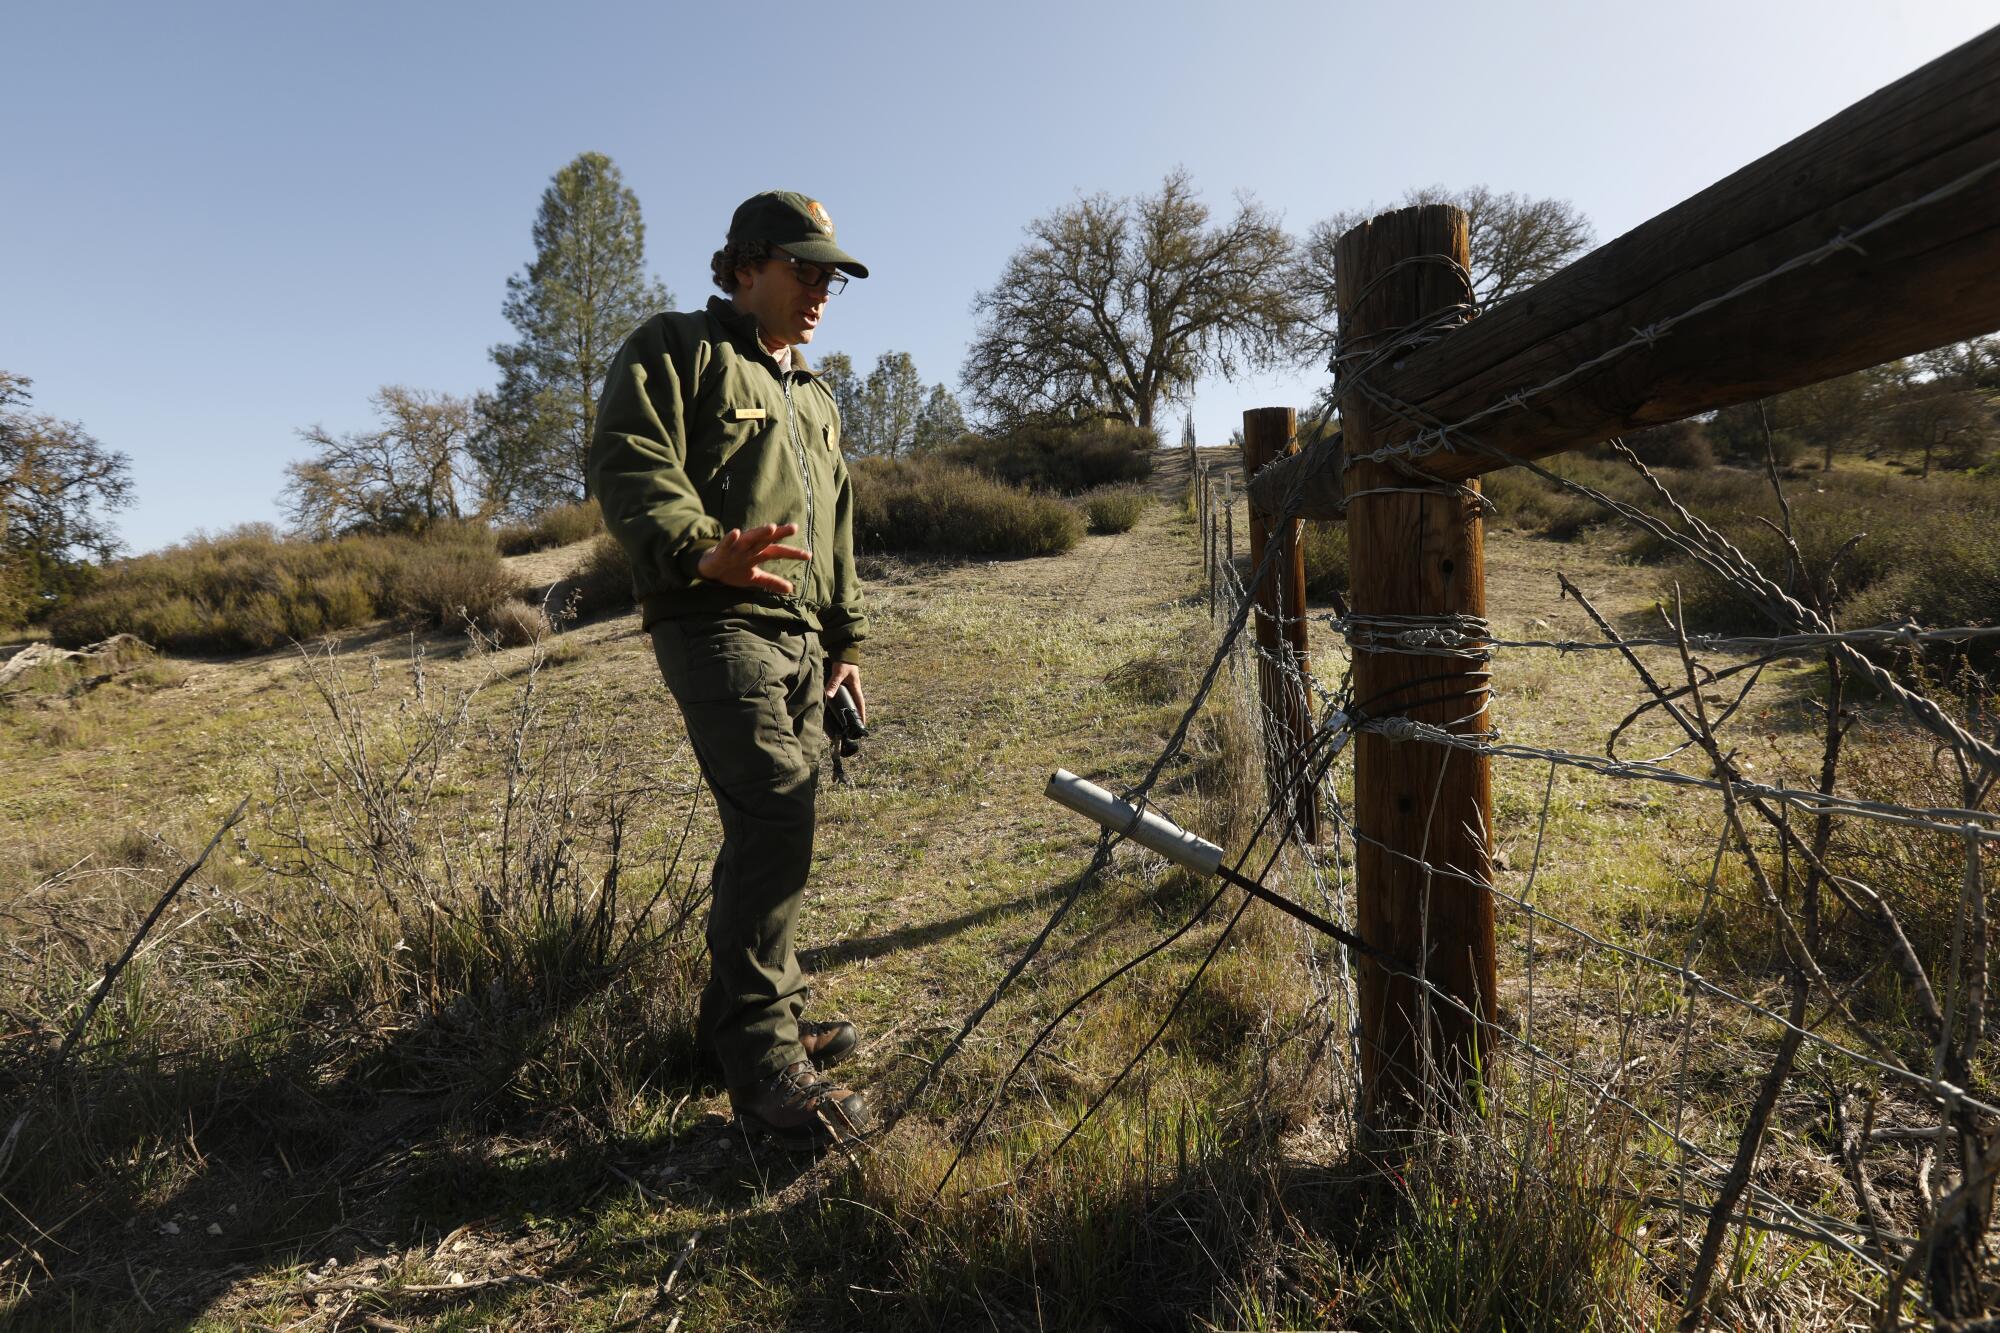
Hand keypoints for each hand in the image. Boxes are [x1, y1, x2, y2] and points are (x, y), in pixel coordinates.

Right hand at [696, 523, 810, 594]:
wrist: (710, 569)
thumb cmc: (734, 569)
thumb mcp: (754, 578)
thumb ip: (771, 582)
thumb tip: (791, 589)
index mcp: (758, 553)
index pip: (778, 551)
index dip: (792, 553)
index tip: (808, 556)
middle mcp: (749, 547)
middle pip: (766, 539)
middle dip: (779, 533)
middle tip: (794, 527)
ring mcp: (736, 548)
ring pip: (749, 538)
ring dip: (759, 532)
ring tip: (771, 527)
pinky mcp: (721, 551)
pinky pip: (725, 544)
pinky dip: (730, 538)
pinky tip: (735, 532)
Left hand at [826, 661, 864, 724]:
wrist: (844, 651)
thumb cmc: (844, 662)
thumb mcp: (839, 673)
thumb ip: (833, 684)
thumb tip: (828, 696)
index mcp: (856, 688)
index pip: (860, 704)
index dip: (862, 715)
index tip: (862, 725)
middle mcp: (853, 689)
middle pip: (855, 705)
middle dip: (854, 716)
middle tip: (852, 728)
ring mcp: (849, 687)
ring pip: (849, 702)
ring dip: (847, 710)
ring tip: (844, 722)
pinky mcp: (843, 685)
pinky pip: (843, 697)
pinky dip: (841, 704)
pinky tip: (836, 709)